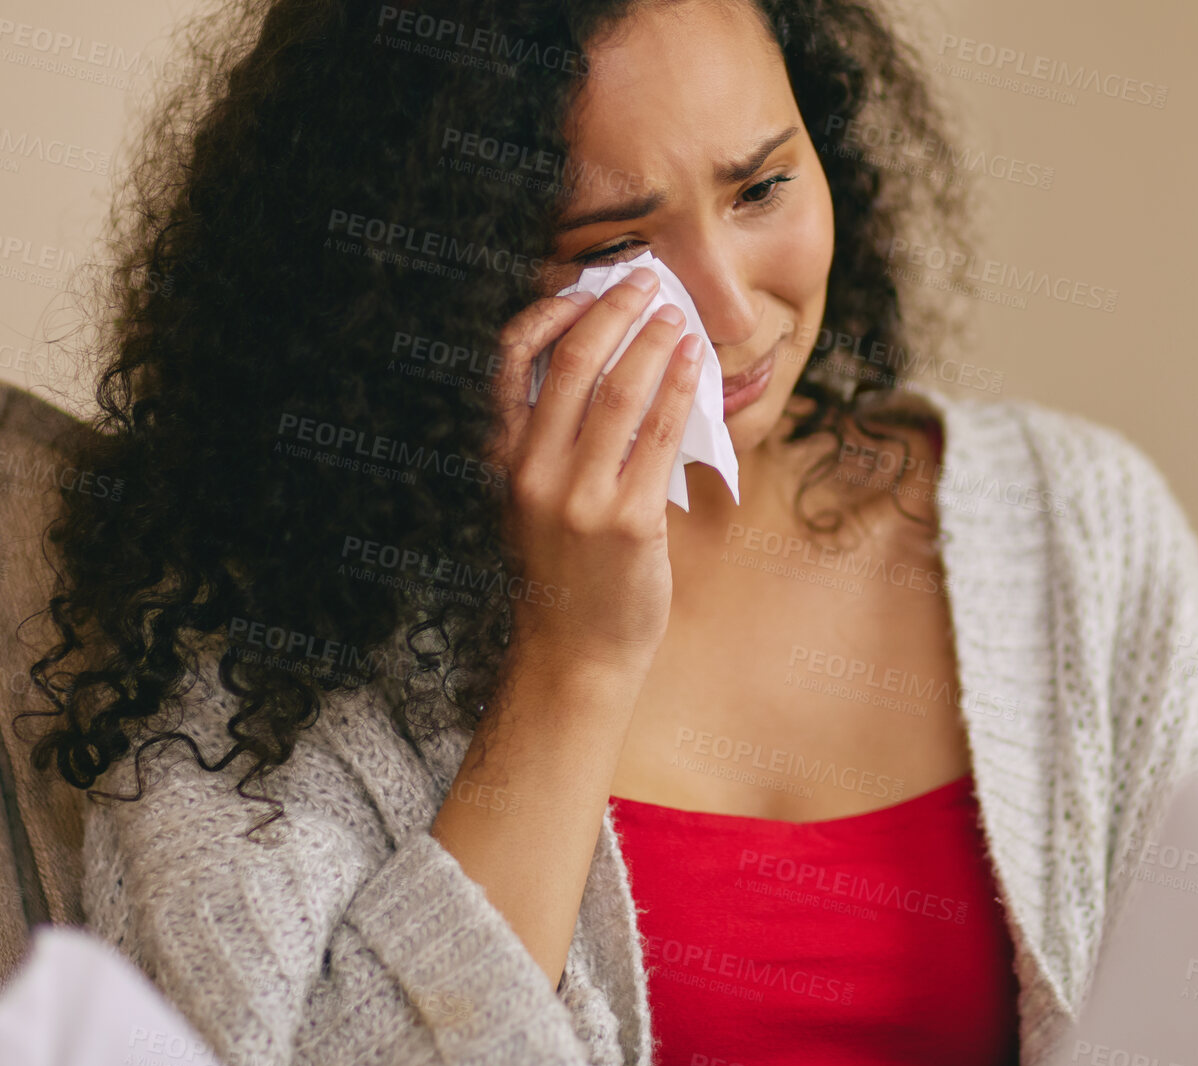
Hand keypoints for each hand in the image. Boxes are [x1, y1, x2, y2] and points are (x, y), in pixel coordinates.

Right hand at [485, 267, 703, 674]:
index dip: (549, 312)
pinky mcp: (628, 520)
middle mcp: (533, 471)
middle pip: (573, 363)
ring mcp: (579, 497)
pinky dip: (679, 388)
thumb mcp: (535, 501)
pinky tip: (694, 363)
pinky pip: (659, 436)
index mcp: (503, 459)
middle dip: (613, 309)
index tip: (584, 285)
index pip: (510, 361)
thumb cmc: (564, 575)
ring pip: (620, 391)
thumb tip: (607, 371)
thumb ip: (553, 443)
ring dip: (652, 340)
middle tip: (645, 279)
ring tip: (675, 314)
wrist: (574, 654)